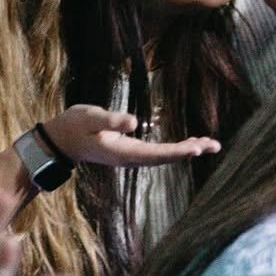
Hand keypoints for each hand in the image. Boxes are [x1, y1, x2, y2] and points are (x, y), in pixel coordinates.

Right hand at [42, 105, 220, 167]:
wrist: (61, 140)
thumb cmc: (74, 126)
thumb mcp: (90, 117)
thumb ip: (110, 119)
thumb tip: (133, 121)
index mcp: (122, 152)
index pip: (155, 153)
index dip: (177, 152)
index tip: (197, 148)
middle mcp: (129, 158)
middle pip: (164, 157)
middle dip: (189, 151)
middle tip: (214, 145)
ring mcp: (130, 156)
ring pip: (163, 156)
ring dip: (186, 150)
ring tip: (209, 144)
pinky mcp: (130, 150)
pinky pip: (158, 152)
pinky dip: (175, 148)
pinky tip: (188, 144)